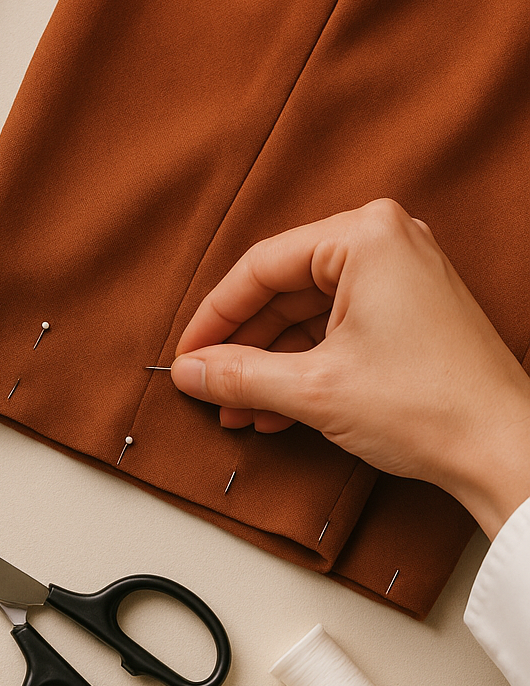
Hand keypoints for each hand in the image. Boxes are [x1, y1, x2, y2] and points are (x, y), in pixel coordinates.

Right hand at [171, 199, 529, 537]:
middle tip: (210, 388)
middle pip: (284, 289)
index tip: (187, 355)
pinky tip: (277, 407)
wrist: (504, 451)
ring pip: (309, 312)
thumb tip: (190, 371)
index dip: (214, 319)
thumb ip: (239, 375)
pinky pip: (340, 326)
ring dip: (271, 363)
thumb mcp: (312, 390)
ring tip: (241, 409)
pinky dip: (306, 364)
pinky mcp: (413, 310)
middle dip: (244, 348)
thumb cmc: (431, 406)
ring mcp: (404, 275)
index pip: (260, 268)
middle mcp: (387, 241)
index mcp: (365, 234)